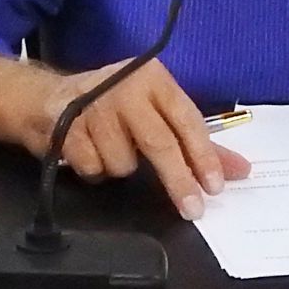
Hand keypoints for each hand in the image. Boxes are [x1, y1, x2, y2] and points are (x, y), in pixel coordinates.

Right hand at [27, 57, 250, 219]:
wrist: (48, 99)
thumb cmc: (115, 108)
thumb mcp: (157, 113)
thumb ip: (196, 143)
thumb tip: (239, 171)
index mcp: (155, 79)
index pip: (187, 121)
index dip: (203, 156)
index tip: (215, 187)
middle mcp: (125, 87)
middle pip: (160, 143)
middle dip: (179, 180)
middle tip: (193, 209)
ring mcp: (93, 106)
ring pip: (124, 162)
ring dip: (121, 167)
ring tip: (111, 148)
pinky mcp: (66, 126)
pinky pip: (94, 167)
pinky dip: (95, 169)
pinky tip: (89, 150)